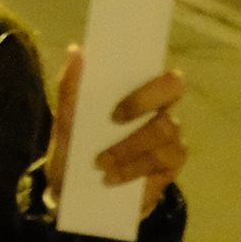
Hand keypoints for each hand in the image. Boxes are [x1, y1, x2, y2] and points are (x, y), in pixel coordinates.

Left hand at [44, 45, 185, 219]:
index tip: (115, 111)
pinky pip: (162, 162)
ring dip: (130, 148)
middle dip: (143, 104)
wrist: (73, 191)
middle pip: (174, 92)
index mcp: (140, 93)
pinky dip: (133, 169)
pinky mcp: (170, 168)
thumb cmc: (75, 147)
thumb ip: (69, 87)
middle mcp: (161, 110)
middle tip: (112, 122)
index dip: (147, 86)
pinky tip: (112, 178)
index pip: (164, 76)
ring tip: (100, 164)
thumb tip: (75, 50)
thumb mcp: (66, 121)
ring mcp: (170, 140)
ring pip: (166, 131)